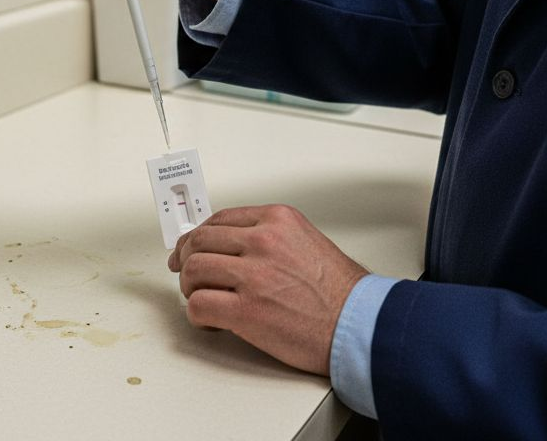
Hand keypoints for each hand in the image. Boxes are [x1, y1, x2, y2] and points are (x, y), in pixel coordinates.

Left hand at [168, 205, 368, 374]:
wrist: (359, 326)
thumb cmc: (339, 292)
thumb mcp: (306, 241)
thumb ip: (268, 238)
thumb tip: (231, 246)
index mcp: (277, 220)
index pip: (219, 219)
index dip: (198, 237)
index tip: (190, 248)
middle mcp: (263, 241)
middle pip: (199, 242)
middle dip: (187, 260)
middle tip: (187, 275)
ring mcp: (254, 275)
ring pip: (193, 270)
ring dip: (191, 288)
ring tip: (205, 300)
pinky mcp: (246, 310)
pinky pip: (198, 306)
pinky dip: (197, 316)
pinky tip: (212, 322)